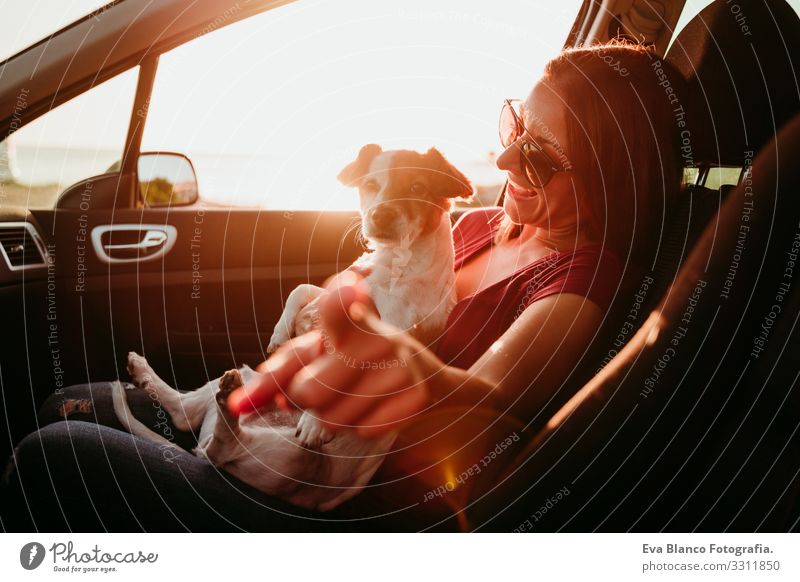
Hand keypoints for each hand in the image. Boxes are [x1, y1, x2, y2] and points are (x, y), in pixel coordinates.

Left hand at [227, 276, 437, 437]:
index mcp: (350, 319)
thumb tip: (238, 405)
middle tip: (330, 388)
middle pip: (309, 392)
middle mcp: (378, 337)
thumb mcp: (323, 355)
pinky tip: (379, 407)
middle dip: (308, 401)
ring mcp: (401, 365)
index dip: (341, 301)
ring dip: (337, 418)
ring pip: (335, 419)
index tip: (350, 288)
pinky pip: (365, 430)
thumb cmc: (359, 364)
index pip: (340, 307)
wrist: (429, 380)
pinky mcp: (418, 394)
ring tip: (358, 397)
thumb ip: (276, 377)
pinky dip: (364, 426)